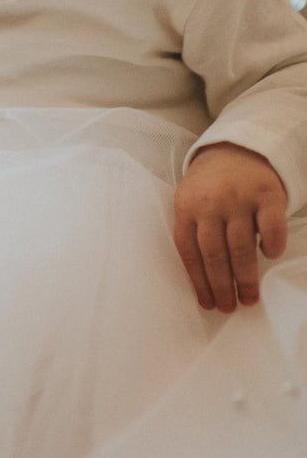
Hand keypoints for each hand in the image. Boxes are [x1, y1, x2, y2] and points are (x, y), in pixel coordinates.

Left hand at [173, 142, 287, 312]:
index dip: (198, 282)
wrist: (236, 149)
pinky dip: (271, 247)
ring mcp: (239, 198)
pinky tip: (269, 256)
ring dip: (246, 278)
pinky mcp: (266, 194)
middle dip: (222, 287)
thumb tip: (202, 284)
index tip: (207, 304)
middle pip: (215, 254)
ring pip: (241, 247)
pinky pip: (270, 228)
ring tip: (249, 297)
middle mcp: (210, 203)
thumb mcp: (190, 202)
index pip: (189, 252)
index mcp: (186, 207)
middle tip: (229, 308)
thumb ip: (192, 234)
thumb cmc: (210, 186)